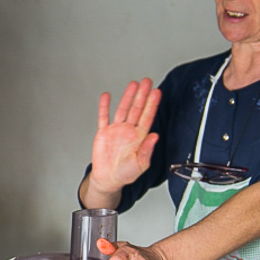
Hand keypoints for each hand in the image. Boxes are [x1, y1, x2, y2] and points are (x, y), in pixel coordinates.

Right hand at [88, 79, 161, 196]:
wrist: (108, 179)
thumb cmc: (126, 173)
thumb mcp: (141, 164)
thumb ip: (147, 150)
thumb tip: (155, 136)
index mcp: (140, 137)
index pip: (148, 116)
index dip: (152, 104)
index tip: (156, 92)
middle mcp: (129, 130)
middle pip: (137, 108)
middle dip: (142, 94)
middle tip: (147, 81)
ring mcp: (116, 130)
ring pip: (123, 109)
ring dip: (128, 96)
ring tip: (133, 84)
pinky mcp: (103, 133)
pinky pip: (104, 117)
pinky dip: (104, 106)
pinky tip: (107, 96)